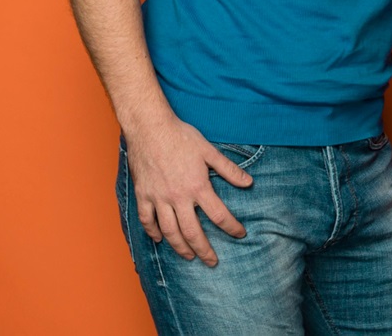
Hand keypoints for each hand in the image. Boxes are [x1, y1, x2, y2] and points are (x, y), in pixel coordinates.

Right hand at [125, 116, 251, 265]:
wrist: (150, 129)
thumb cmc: (182, 137)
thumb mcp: (210, 151)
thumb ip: (229, 169)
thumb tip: (249, 183)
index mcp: (197, 186)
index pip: (219, 215)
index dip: (231, 227)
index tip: (240, 234)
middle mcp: (178, 197)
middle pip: (192, 231)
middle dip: (204, 250)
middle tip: (212, 262)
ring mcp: (158, 198)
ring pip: (169, 231)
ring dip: (180, 247)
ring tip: (189, 257)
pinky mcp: (143, 195)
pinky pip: (147, 220)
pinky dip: (153, 232)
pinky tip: (160, 239)